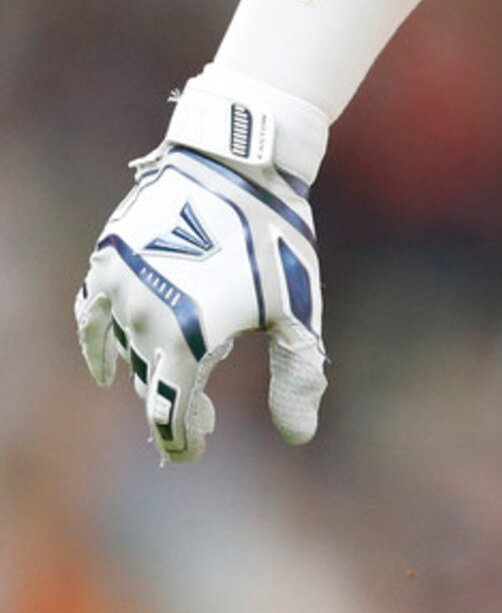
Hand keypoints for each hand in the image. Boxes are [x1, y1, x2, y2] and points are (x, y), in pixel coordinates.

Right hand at [75, 126, 326, 463]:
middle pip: (150, 383)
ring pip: (128, 349)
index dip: (182, 439)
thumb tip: (299, 435)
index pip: (171, 413)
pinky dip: (96, 344)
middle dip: (174, 406)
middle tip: (201, 419)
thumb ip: (297, 375)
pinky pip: (90, 315)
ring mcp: (121, 288)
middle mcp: (145, 319)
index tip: (195, 449)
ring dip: (151, 368)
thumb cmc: (277, 238)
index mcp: (190, 338)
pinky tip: (105, 367)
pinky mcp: (109, 260)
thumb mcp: (297, 309)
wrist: (240, 162)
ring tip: (179, 374)